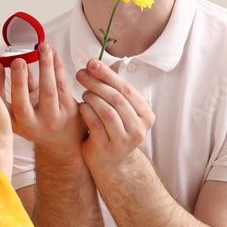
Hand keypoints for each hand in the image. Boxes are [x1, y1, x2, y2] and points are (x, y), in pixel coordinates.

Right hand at [0, 42, 85, 157]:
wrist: (65, 142)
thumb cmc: (41, 121)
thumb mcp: (25, 108)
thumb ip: (21, 86)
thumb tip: (13, 59)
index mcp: (15, 122)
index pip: (1, 103)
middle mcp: (31, 125)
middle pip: (23, 102)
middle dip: (20, 79)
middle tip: (18, 60)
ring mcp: (51, 120)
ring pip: (48, 91)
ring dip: (45, 66)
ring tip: (43, 47)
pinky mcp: (68, 112)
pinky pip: (62, 85)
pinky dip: (58, 67)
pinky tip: (54, 53)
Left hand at [76, 59, 154, 174]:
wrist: (109, 162)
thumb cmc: (112, 129)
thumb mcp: (120, 110)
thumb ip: (112, 89)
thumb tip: (93, 64)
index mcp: (146, 115)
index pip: (126, 88)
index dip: (107, 74)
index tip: (91, 63)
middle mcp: (139, 129)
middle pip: (116, 98)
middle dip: (96, 83)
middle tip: (81, 74)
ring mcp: (124, 141)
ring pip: (107, 111)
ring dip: (92, 98)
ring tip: (84, 94)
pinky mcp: (108, 149)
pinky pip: (95, 124)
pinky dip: (86, 112)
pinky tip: (81, 107)